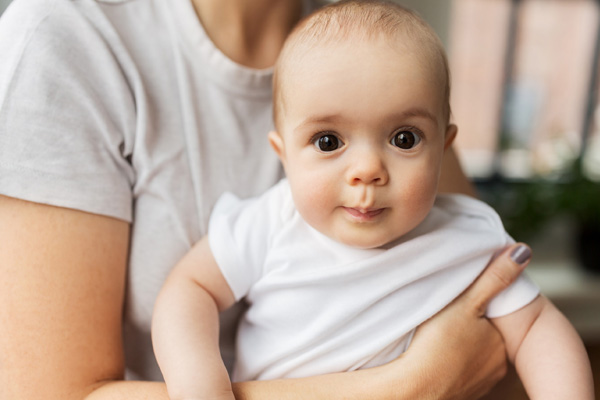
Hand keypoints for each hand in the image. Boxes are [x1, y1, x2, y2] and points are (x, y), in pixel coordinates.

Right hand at [402, 243, 531, 399]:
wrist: (414, 387)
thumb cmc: (438, 344)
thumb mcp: (466, 303)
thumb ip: (494, 278)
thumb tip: (522, 251)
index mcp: (500, 343)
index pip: (493, 318)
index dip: (476, 308)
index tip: (459, 302)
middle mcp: (496, 366)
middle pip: (482, 337)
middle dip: (469, 328)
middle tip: (445, 318)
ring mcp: (479, 383)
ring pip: (471, 356)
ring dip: (459, 347)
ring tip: (436, 336)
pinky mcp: (461, 393)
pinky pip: (458, 373)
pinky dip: (449, 365)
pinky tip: (433, 357)